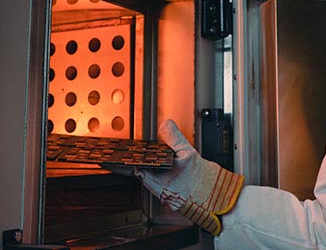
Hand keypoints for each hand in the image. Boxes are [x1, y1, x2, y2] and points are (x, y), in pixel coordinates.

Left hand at [127, 120, 243, 234]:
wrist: (217, 201)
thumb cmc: (205, 184)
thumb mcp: (188, 153)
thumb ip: (174, 138)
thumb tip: (165, 125)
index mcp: (157, 180)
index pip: (132, 168)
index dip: (119, 162)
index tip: (108, 157)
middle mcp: (158, 189)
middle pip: (138, 172)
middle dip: (129, 162)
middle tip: (118, 153)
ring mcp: (164, 194)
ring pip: (147, 177)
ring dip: (142, 167)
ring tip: (135, 157)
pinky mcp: (171, 195)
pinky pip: (157, 181)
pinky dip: (154, 172)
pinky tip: (157, 166)